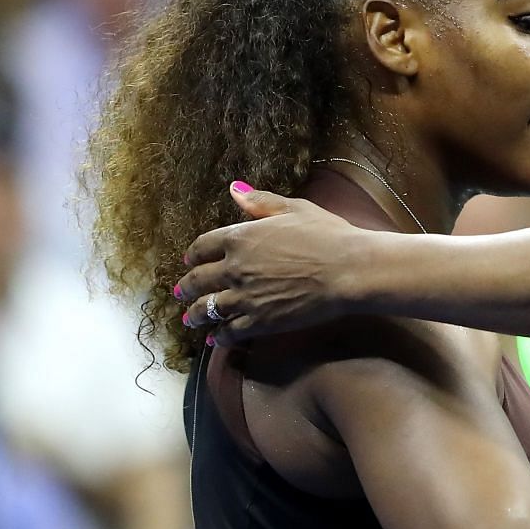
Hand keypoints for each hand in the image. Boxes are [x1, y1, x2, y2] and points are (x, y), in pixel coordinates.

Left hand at [175, 185, 367, 343]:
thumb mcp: (295, 209)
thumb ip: (261, 202)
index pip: (202, 246)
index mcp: (240, 237)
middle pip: (198, 280)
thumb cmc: (328, 235)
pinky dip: (221, 337)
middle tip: (180, 291)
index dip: (193, 253)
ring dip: (195, 315)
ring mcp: (245, 298)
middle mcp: (234, 268)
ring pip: (208, 309)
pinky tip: (217, 339)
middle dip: (186, 287)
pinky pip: (231, 332)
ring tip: (190, 319)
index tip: (190, 259)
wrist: (349, 270)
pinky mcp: (260, 322)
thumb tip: (234, 189)